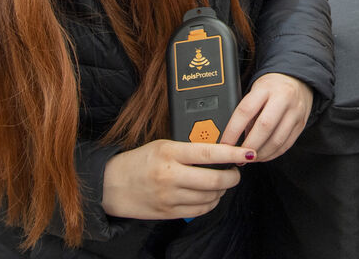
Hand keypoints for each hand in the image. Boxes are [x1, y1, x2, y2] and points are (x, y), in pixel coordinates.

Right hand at [101, 139, 248, 219]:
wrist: (111, 185)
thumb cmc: (139, 161)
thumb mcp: (163, 145)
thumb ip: (189, 149)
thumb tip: (219, 152)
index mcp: (170, 153)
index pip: (209, 153)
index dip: (232, 154)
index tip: (247, 153)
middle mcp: (170, 176)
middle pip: (214, 181)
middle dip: (233, 177)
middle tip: (236, 171)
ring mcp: (169, 197)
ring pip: (210, 197)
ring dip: (222, 190)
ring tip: (221, 183)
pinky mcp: (168, 212)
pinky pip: (200, 210)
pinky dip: (211, 203)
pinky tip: (210, 195)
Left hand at [220, 73, 312, 161]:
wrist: (298, 80)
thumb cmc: (271, 87)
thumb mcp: (256, 91)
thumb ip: (247, 111)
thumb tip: (233, 138)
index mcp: (266, 88)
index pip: (245, 111)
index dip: (233, 131)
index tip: (225, 144)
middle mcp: (283, 98)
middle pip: (264, 127)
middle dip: (249, 146)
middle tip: (238, 156)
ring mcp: (295, 111)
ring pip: (277, 140)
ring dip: (261, 153)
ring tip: (249, 158)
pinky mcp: (301, 124)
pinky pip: (286, 144)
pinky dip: (273, 154)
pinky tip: (263, 156)